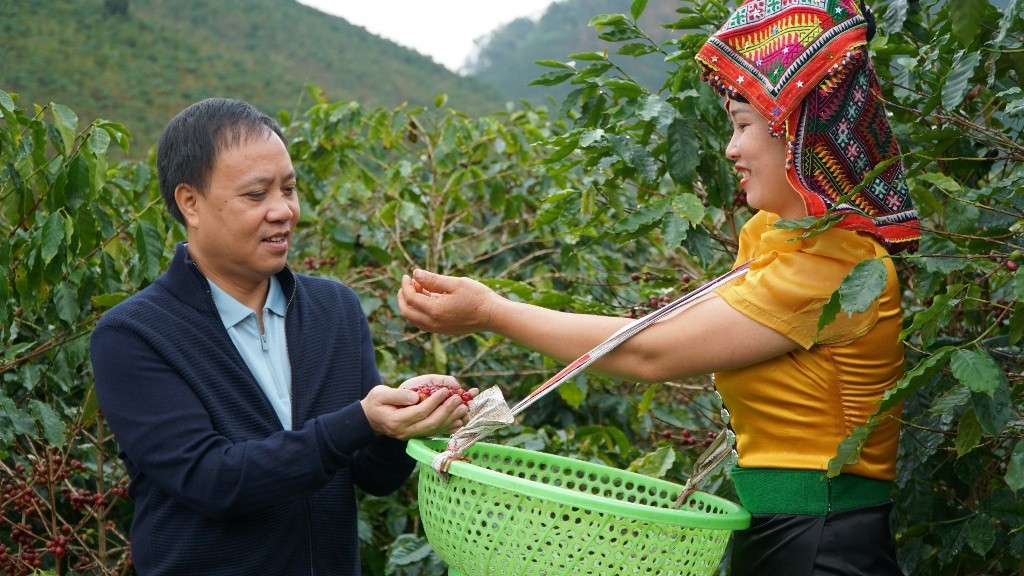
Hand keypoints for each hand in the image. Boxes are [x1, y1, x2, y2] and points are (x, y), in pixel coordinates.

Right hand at [360, 374, 477, 439]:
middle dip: (446, 411)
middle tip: (458, 398)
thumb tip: (416, 397)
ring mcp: (412, 435)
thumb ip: (398, 395)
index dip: (434, 402)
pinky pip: (436, 432)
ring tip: (464, 407)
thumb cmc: (375, 403)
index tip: (445, 391)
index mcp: (396, 421)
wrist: (370, 418)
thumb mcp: (380, 394)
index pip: (419, 412)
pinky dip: (449, 426)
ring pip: (435, 429)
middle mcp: (405, 432)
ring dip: (451, 419)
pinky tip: (460, 419)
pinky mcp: (417, 435)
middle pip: (431, 423)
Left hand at [398, 269, 500, 334]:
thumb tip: (415, 273)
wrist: (494, 315)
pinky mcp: (445, 330)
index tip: (407, 275)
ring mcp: (439, 329)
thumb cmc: (477, 297)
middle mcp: (434, 323)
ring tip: (420, 288)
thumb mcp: (455, 283)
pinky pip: (424, 323)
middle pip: (407, 312)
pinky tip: (429, 299)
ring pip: (414, 319)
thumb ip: (433, 280)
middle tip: (407, 283)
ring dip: (411, 304)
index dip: (406, 286)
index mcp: (435, 311)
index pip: (410, 298)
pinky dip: (420, 311)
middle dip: (403, 297)